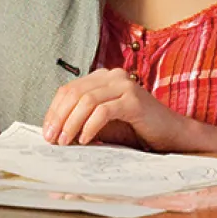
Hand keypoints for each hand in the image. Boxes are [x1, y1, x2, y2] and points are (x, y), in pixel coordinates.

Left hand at [42, 68, 199, 151]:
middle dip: (59, 117)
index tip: (46, 131)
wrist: (170, 134)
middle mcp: (112, 75)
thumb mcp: (103, 123)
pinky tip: (85, 140)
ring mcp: (123, 85)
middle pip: (74, 93)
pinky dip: (90, 126)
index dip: (54, 110)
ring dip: (72, 123)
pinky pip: (103, 111)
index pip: (69, 90)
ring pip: (86, 100)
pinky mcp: (133, 100)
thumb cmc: (135, 129)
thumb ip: (82, 120)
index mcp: (102, 77)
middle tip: (51, 139)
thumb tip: (55, 132)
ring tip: (65, 142)